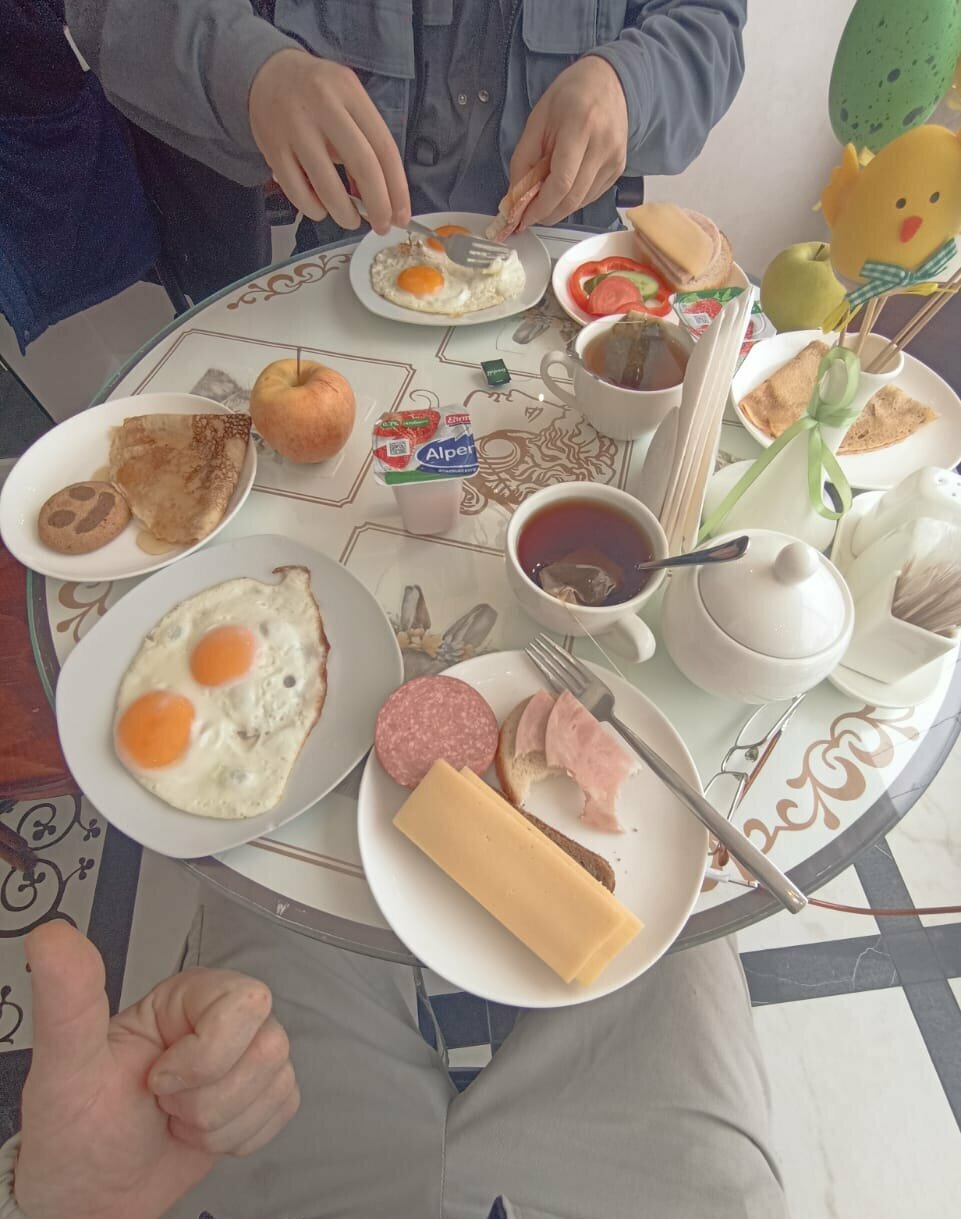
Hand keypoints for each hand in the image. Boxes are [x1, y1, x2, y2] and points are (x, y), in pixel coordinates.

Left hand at [15, 922, 298, 1218]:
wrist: (90, 1195)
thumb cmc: (76, 1132)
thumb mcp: (65, 1067)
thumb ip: (66, 1001)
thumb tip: (54, 938)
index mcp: (185, 997)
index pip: (243, 1003)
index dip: (206, 1055)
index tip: (157, 1080)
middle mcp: (222, 1018)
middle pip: (269, 1045)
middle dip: (212, 1098)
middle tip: (165, 1102)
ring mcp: (245, 1057)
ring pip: (277, 1081)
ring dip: (220, 1123)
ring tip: (177, 1119)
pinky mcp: (260, 1094)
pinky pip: (283, 1109)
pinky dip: (238, 1138)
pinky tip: (199, 1133)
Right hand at [249, 47, 409, 233]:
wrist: (266, 73)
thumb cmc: (316, 94)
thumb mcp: (347, 103)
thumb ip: (365, 144)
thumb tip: (379, 198)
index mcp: (349, 93)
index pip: (384, 147)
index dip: (397, 188)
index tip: (401, 216)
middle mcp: (323, 107)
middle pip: (363, 166)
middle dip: (378, 206)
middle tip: (381, 226)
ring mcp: (295, 127)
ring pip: (327, 185)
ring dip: (344, 214)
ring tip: (350, 220)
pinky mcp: (272, 147)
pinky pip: (297, 191)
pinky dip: (314, 209)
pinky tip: (321, 209)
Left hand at [510, 56, 628, 227]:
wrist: (608, 81)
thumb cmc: (570, 95)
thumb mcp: (537, 120)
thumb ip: (523, 160)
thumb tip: (514, 197)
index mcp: (580, 127)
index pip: (561, 182)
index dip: (541, 207)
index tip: (523, 217)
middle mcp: (603, 145)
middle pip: (572, 198)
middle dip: (547, 213)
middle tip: (528, 216)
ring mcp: (615, 159)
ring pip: (582, 201)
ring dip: (558, 208)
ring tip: (542, 200)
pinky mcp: (619, 169)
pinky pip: (591, 196)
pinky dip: (572, 200)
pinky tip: (562, 189)